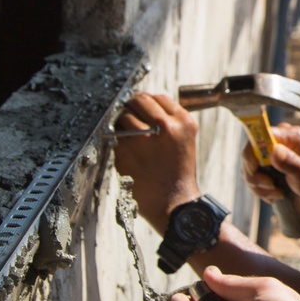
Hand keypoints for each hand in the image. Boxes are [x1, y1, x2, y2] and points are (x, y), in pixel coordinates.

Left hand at [114, 93, 200, 230]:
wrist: (174, 202)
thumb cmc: (178, 172)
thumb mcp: (184, 141)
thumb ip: (170, 121)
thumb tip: (143, 105)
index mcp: (183, 122)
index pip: (158, 98)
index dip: (147, 102)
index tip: (141, 108)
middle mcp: (164, 127)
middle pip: (139, 100)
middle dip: (132, 106)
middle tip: (129, 115)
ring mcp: (143, 138)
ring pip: (123, 115)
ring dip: (122, 122)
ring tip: (129, 136)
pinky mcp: (125, 151)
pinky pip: (115, 136)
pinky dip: (118, 141)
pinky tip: (128, 153)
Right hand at [241, 124, 299, 201]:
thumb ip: (292, 162)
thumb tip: (274, 151)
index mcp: (290, 136)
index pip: (259, 137)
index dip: (252, 156)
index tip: (258, 175)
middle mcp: (280, 139)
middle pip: (250, 153)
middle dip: (255, 176)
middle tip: (271, 189)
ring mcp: (274, 150)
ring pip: (250, 166)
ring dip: (258, 184)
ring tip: (276, 194)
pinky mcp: (271, 161)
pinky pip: (256, 173)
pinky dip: (261, 186)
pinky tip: (273, 193)